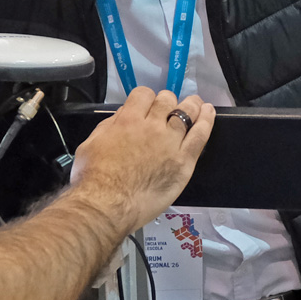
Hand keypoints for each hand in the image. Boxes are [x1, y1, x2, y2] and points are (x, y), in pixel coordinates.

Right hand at [70, 87, 213, 228]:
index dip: (146, 97)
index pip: (144, 94)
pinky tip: (209, 113)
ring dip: (192, 105)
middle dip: (168, 100)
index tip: (148, 105)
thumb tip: (124, 115)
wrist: (107, 205)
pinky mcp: (184, 162)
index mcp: (128, 120)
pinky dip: (207, 121)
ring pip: (187, 113)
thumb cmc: (94, 179)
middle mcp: (152, 127)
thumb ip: (110, 126)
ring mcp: (171, 143)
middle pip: (167, 100)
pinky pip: (200, 136)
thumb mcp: (91, 143)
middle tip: (169, 107)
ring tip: (196, 103)